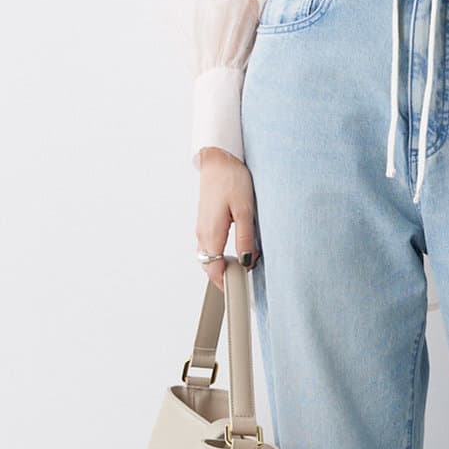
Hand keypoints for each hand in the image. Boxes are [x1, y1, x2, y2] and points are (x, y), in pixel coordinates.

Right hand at [196, 147, 258, 293]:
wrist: (218, 159)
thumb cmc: (231, 179)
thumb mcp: (245, 210)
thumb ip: (245, 238)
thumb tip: (246, 261)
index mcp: (211, 233)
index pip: (214, 270)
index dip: (226, 283)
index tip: (241, 289)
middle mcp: (202, 233)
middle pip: (209, 266)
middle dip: (224, 277)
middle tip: (243, 281)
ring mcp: (201, 227)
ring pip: (208, 256)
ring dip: (221, 265)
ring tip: (242, 266)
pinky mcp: (204, 221)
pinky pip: (208, 246)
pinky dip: (218, 254)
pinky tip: (233, 250)